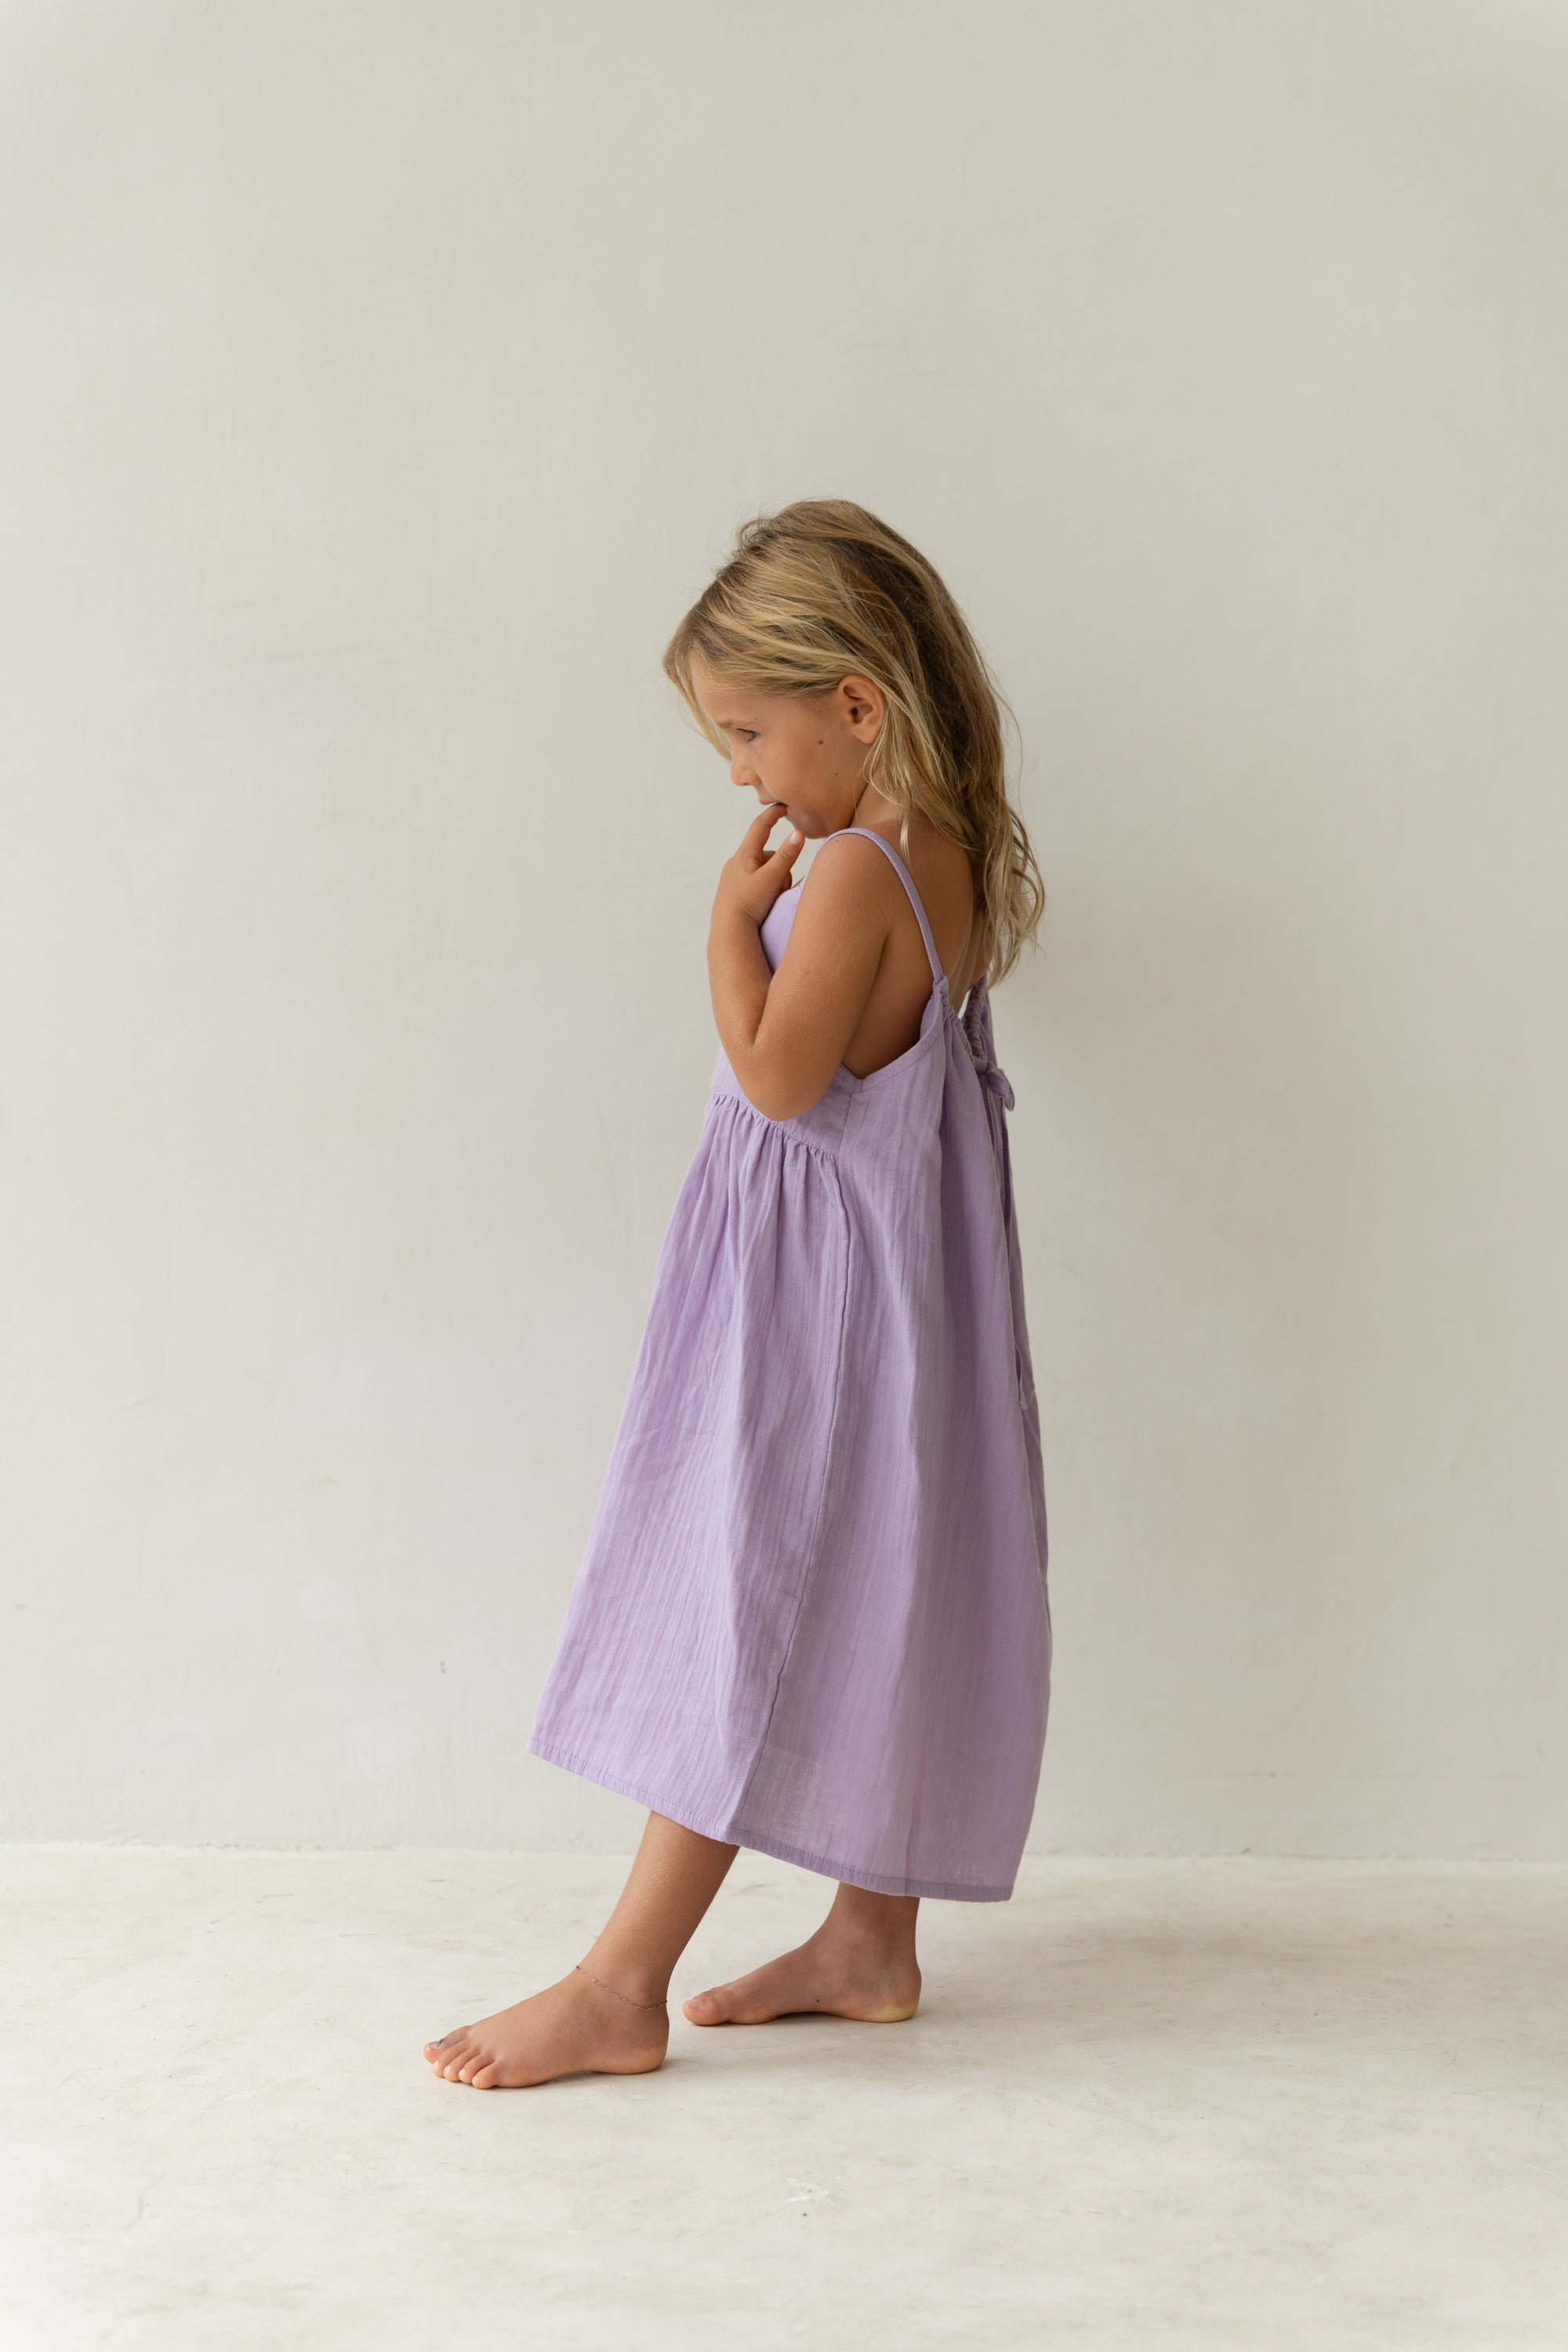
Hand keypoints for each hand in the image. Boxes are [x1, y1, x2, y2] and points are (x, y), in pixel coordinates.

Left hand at [713, 802, 803, 929]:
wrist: (728, 931)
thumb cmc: (748, 904)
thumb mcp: (772, 879)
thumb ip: (787, 856)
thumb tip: (798, 833)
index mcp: (744, 855)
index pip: (760, 826)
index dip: (773, 814)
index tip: (784, 805)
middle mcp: (737, 862)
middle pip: (768, 855)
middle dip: (780, 866)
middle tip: (781, 886)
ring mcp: (735, 877)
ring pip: (765, 870)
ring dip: (775, 880)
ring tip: (771, 898)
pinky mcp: (735, 891)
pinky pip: (757, 882)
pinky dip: (766, 888)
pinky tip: (763, 903)